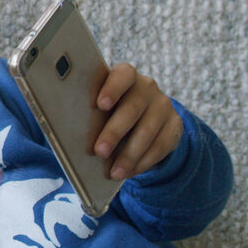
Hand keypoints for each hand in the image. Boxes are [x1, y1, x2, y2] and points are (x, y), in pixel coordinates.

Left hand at [92, 63, 182, 180]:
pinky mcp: (175, 124)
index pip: (123, 75)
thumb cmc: (111, 110)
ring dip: (129, 155)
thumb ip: (92, 112)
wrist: (144, 117)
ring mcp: (163, 105)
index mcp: (125, 75)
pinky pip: (161, 145)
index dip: (112, 89)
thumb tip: (72, 130)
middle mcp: (147, 87)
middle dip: (114, 132)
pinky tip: (130, 172)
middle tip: (100, 151)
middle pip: (132, 108)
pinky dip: (143, 162)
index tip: (100, 105)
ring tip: (114, 172)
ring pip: (147, 131)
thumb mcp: (103, 107)